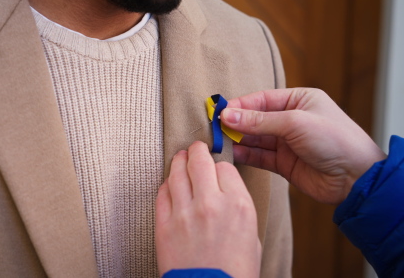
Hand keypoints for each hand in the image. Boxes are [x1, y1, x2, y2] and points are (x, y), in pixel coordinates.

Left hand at [156, 141, 260, 277]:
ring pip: (177, 173)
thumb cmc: (236, 272)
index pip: (225, 168)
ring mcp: (184, 213)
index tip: (217, 168)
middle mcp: (210, 203)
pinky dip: (166, 185)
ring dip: (179, 162)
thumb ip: (237, 209)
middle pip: (199, 161)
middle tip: (195, 148)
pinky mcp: (164, 225)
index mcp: (238, 205)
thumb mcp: (251, 237)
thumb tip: (225, 193)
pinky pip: (162, 193)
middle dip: (197, 151)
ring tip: (180, 158)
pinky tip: (170, 184)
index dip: (220, 167)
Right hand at [221, 88, 385, 203]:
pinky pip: (258, 156)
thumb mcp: (295, 123)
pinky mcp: (283, 163)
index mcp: (299, 100)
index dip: (239, 105)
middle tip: (213, 127)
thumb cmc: (335, 140)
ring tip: (217, 141)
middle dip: (235, 123)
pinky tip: (230, 154)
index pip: (261, 99)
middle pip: (255, 118)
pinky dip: (244, 155)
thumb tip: (227, 115)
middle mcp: (291, 119)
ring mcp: (287, 142)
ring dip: (237, 140)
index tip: (218, 111)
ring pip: (254, 138)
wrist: (356, 178)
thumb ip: (259, 121)